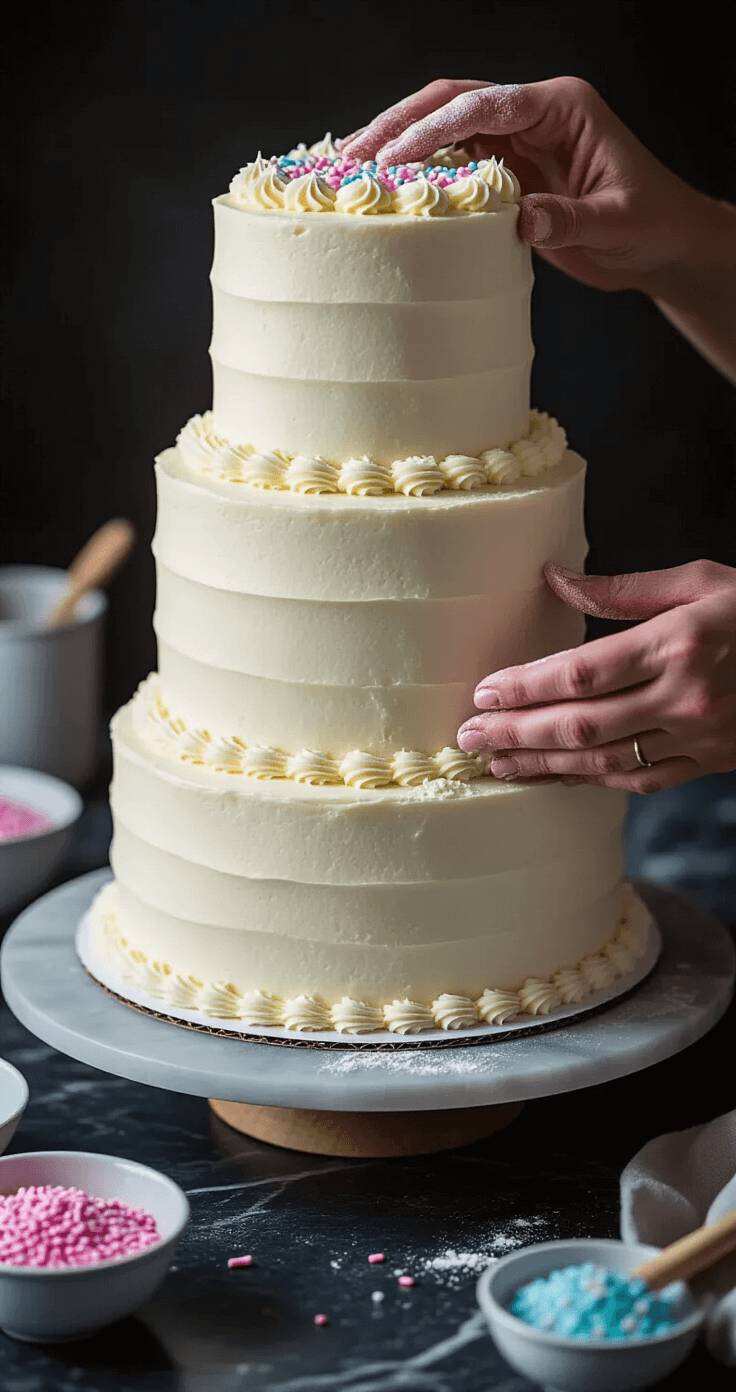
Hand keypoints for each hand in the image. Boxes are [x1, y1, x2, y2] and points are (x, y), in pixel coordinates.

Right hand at [341, 79, 735, 359]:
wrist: (661, 244)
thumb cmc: (650, 224)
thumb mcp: (616, 223)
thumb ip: (569, 219)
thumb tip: (522, 219)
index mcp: (562, 106)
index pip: (486, 105)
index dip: (435, 128)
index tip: (393, 155)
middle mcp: (534, 113)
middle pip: (453, 104)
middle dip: (399, 126)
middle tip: (351, 156)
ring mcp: (517, 140)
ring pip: (445, 129)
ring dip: (398, 145)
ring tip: (350, 168)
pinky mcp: (507, 171)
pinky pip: (453, 164)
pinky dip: (417, 174)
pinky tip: (384, 190)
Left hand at [457, 560, 735, 793]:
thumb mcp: (701, 581)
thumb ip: (623, 589)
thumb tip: (555, 580)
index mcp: (680, 643)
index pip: (582, 672)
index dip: (527, 687)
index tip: (485, 691)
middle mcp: (685, 697)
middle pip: (581, 724)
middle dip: (517, 733)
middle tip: (468, 735)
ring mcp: (698, 737)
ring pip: (603, 761)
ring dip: (542, 766)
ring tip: (495, 762)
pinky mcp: (708, 762)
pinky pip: (637, 781)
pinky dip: (590, 781)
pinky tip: (554, 777)